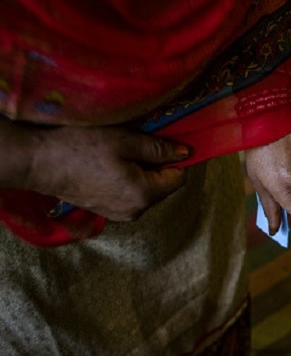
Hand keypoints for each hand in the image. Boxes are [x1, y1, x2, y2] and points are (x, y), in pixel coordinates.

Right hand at [24, 124, 188, 220]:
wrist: (38, 163)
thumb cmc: (81, 148)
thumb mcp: (125, 141)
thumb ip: (159, 149)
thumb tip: (185, 153)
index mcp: (144, 195)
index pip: (179, 179)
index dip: (175, 159)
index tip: (162, 144)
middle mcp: (136, 211)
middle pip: (163, 186)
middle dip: (156, 166)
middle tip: (135, 146)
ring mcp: (121, 215)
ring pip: (146, 191)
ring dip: (141, 173)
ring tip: (118, 155)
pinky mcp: (107, 212)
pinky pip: (130, 196)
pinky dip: (128, 181)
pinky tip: (109, 166)